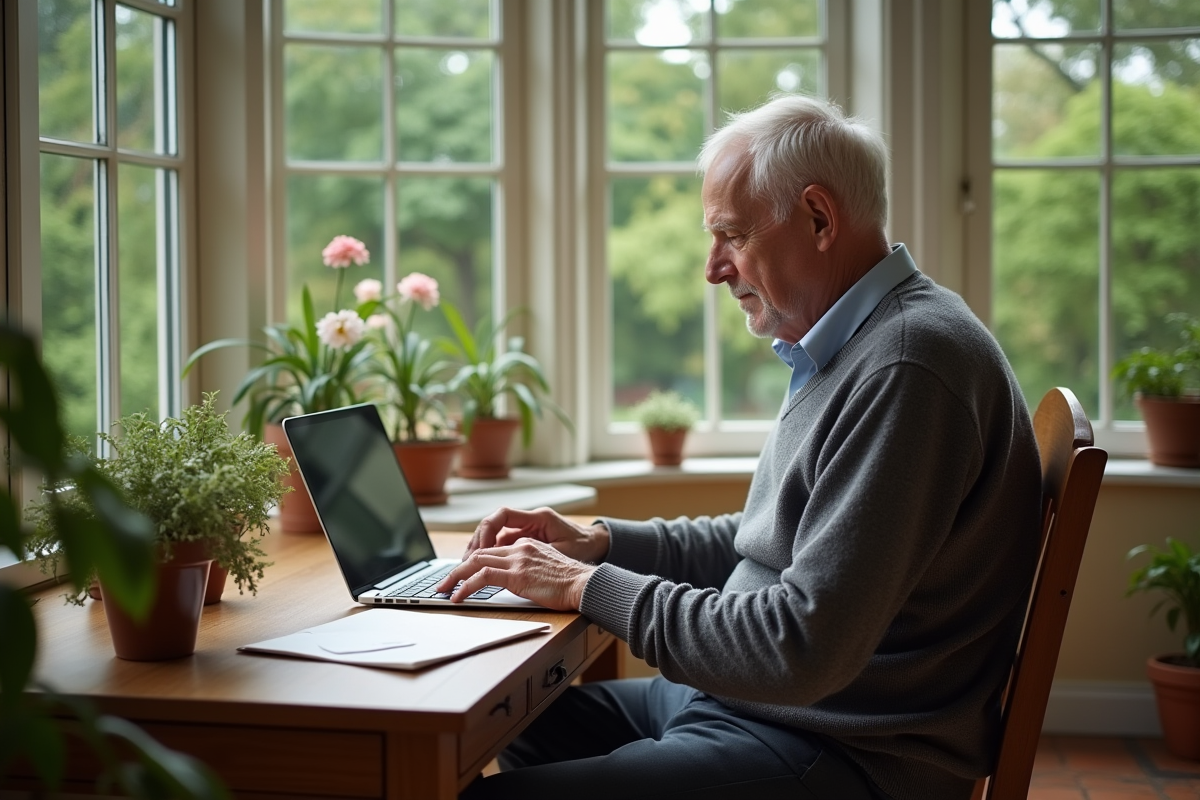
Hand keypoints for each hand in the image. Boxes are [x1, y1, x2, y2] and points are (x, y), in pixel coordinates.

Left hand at [435, 538, 595, 610]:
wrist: (584, 584)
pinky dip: (465, 586)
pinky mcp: (517, 574)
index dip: (472, 562)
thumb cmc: (572, 583)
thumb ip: (530, 571)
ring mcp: (517, 559)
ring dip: (455, 577)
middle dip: (457, 569)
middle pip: (479, 553)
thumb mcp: (547, 570)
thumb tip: (519, 583)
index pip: (492, 550)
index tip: (461, 575)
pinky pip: (482, 577)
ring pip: (476, 562)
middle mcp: (519, 548)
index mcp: (526, 545)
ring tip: (443, 590)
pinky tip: (458, 597)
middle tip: (443, 583)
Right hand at [464, 506, 609, 563]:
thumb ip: (538, 553)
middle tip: (465, 561)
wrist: (597, 545)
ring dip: (480, 548)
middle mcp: (530, 520)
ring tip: (467, 565)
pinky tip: (481, 567)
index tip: (480, 550)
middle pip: (493, 524)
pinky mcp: (526, 539)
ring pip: (495, 534)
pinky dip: (490, 553)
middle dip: (477, 542)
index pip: (503, 515)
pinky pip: (502, 543)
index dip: (487, 531)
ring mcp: (527, 528)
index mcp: (538, 518)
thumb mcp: (562, 552)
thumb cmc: (583, 547)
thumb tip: (514, 559)